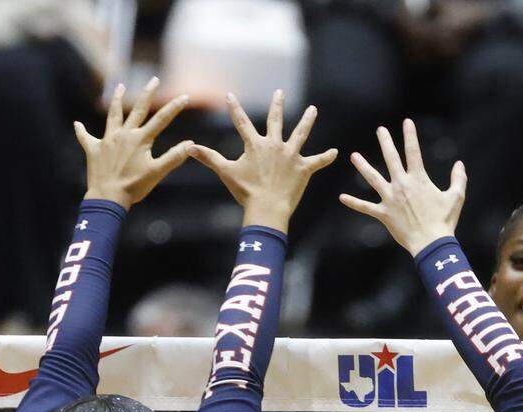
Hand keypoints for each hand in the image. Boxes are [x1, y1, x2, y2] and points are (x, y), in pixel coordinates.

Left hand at [76, 78, 191, 209]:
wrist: (107, 197)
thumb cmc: (134, 186)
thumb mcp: (158, 172)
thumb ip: (174, 157)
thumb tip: (191, 144)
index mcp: (140, 139)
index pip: (161, 119)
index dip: (174, 107)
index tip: (184, 96)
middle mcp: (123, 135)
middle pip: (138, 109)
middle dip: (147, 93)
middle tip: (154, 79)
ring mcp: (107, 140)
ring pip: (113, 115)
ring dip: (117, 100)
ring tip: (119, 86)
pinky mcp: (94, 149)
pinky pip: (86, 137)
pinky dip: (82, 131)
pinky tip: (77, 124)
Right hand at [188, 90, 337, 232]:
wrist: (268, 207)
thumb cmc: (246, 191)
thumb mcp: (226, 172)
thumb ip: (208, 158)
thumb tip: (187, 147)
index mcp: (255, 145)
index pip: (242, 123)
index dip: (234, 109)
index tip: (230, 95)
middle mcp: (274, 145)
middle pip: (276, 121)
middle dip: (276, 105)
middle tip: (279, 92)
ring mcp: (291, 155)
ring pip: (301, 134)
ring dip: (307, 120)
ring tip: (313, 109)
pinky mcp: (304, 168)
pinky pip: (317, 161)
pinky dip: (326, 157)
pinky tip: (335, 152)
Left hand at [340, 120, 466, 255]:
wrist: (431, 242)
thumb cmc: (444, 221)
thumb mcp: (456, 197)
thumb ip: (458, 179)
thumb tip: (459, 164)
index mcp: (419, 179)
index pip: (413, 152)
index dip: (410, 135)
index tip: (406, 122)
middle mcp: (402, 185)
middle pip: (391, 159)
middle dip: (385, 142)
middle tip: (380, 130)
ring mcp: (390, 199)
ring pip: (373, 178)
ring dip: (363, 166)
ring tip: (353, 156)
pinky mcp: (384, 214)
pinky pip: (365, 207)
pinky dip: (354, 203)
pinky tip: (342, 197)